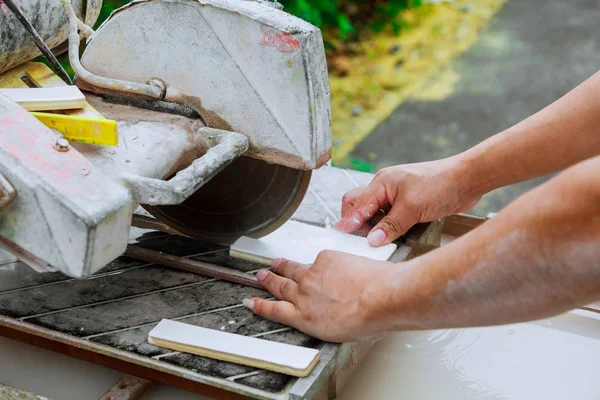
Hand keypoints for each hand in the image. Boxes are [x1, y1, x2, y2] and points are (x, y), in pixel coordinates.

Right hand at [243, 252, 391, 341]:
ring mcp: (312, 275)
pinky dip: (318, 261)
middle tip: (261, 276)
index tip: (252, 302)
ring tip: (276, 263)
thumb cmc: (369, 320)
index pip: (276, 312)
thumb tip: (338, 317)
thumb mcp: (343, 333)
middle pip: (280, 287)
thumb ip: (331, 322)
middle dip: (269, 281)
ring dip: (283, 266)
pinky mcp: (325, 259)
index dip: (261, 306)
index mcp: (306, 319)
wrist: (380, 298)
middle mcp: (304, 296)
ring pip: (293, 269)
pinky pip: (319, 259)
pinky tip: (322, 260)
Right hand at [336, 157, 479, 245]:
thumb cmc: (441, 184)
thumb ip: (390, 225)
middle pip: (361, 207)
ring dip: (377, 228)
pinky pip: (392, 218)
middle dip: (359, 224)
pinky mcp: (409, 204)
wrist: (468, 179)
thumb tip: (372, 240)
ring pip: (377, 214)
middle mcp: (386, 188)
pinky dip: (391, 228)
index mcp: (382, 183)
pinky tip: (398, 237)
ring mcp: (398, 196)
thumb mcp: (412, 207)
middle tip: (364, 240)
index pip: (356, 204)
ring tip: (383, 241)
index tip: (342, 237)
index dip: (349, 222)